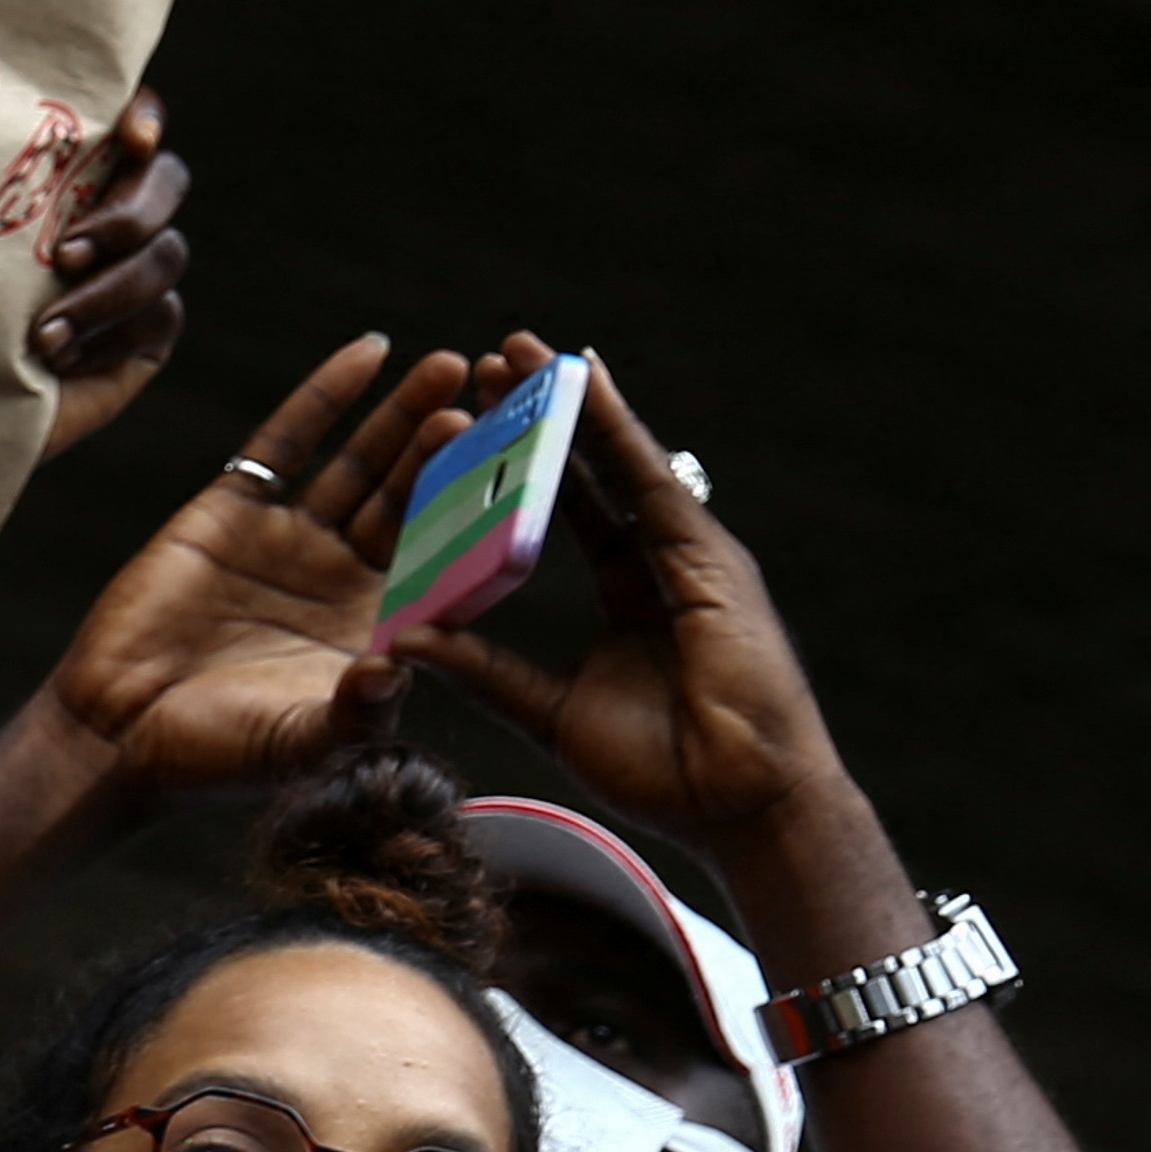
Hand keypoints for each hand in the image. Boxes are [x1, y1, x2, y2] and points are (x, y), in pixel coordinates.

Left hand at [28, 92, 193, 454]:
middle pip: (166, 183)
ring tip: (42, 333)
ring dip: (107, 292)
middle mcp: (108, 216)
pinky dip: (112, 337)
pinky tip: (59, 360)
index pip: (130, 119)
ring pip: (165, 255)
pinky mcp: (142, 337)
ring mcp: (132, 275)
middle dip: (126, 216)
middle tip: (62, 255)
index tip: (131, 136)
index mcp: (65, 176)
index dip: (144, 115)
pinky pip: (160, 319)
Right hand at [40, 333, 476, 806]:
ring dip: (405, 414)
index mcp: (377, 628)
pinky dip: (326, 396)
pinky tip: (369, 354)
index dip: (489, 513)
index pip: (448, 557)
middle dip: (456, 450)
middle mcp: (343, 576)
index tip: (535, 468)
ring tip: (450, 367)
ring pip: (363, 462)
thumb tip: (395, 670)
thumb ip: (353, 714)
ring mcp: (290, 540)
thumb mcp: (299, 745)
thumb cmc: (212, 759)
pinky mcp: (231, 512)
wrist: (112, 740)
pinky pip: (288, 442)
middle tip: (503, 397)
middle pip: (414, 497)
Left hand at [386, 348, 857, 849]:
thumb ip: (488, 672)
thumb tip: (408, 639)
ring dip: (568, 402)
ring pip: (617, 461)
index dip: (524, 468)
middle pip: (590, 473)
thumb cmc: (663, 772)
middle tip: (489, 358)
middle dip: (540, 416)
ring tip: (519, 347)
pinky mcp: (708, 557)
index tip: (477, 425)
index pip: (568, 514)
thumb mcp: (549, 713)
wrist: (742, 804)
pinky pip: (648, 480)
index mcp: (628, 598)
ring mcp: (689, 554)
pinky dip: (614, 427)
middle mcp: (660, 564)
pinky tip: (581, 380)